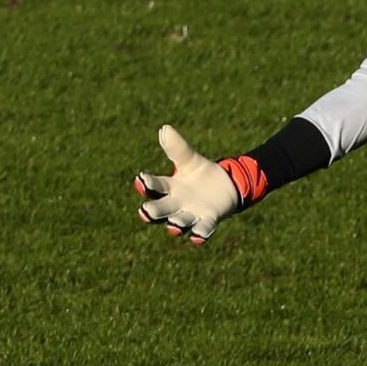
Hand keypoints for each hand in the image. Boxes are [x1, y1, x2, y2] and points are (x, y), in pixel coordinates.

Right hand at [132, 125, 265, 243]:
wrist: (226, 185)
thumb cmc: (201, 173)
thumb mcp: (190, 159)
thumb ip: (177, 147)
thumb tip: (164, 128)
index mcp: (169, 188)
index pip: (154, 186)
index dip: (147, 184)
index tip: (141, 179)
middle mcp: (176, 204)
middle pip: (161, 209)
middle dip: (153, 212)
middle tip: (145, 212)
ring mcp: (191, 214)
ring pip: (179, 222)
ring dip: (175, 224)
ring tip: (174, 223)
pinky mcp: (208, 220)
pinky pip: (202, 230)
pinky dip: (199, 234)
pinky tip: (197, 237)